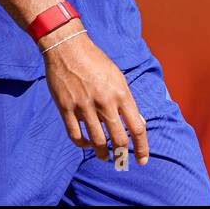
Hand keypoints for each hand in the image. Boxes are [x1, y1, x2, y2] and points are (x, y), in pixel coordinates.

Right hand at [42, 23, 148, 165]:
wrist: (68, 47)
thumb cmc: (96, 61)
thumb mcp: (118, 77)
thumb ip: (127, 101)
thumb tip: (137, 122)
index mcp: (121, 94)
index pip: (137, 127)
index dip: (142, 147)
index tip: (143, 160)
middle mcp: (105, 102)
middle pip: (119, 139)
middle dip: (122, 155)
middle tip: (122, 161)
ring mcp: (84, 106)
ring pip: (97, 142)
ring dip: (103, 154)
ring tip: (105, 157)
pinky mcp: (66, 108)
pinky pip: (75, 135)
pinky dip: (82, 144)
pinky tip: (87, 144)